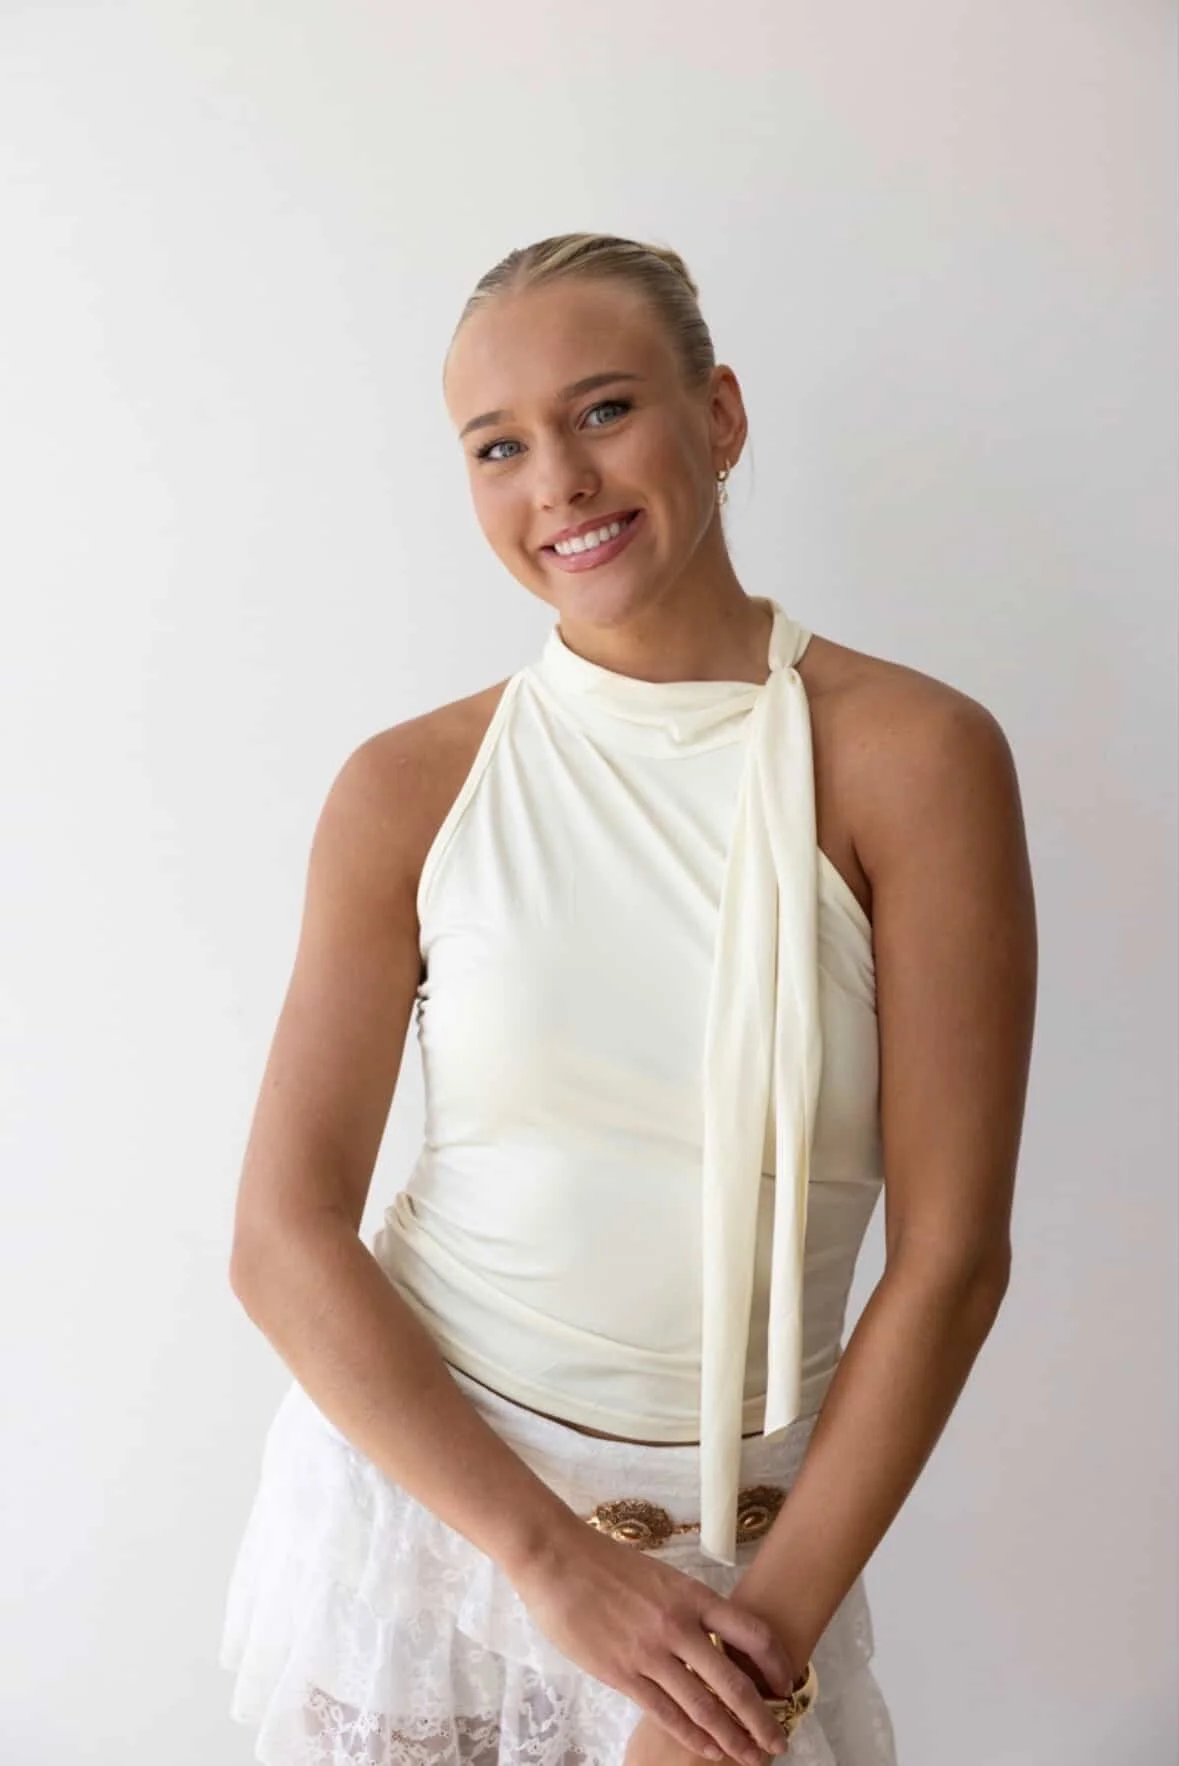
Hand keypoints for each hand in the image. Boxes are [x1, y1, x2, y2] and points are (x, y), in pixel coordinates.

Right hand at [511, 1518, 794, 1763]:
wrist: (558, 1559)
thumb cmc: (605, 1563)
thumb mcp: (659, 1577)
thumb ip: (684, 1608)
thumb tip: (706, 1641)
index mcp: (692, 1595)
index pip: (752, 1633)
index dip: (776, 1664)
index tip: (786, 1684)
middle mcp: (679, 1626)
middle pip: (735, 1682)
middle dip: (762, 1718)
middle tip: (779, 1741)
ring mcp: (651, 1653)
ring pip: (704, 1707)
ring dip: (732, 1738)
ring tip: (751, 1756)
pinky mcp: (623, 1674)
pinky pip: (667, 1714)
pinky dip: (694, 1737)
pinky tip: (709, 1751)